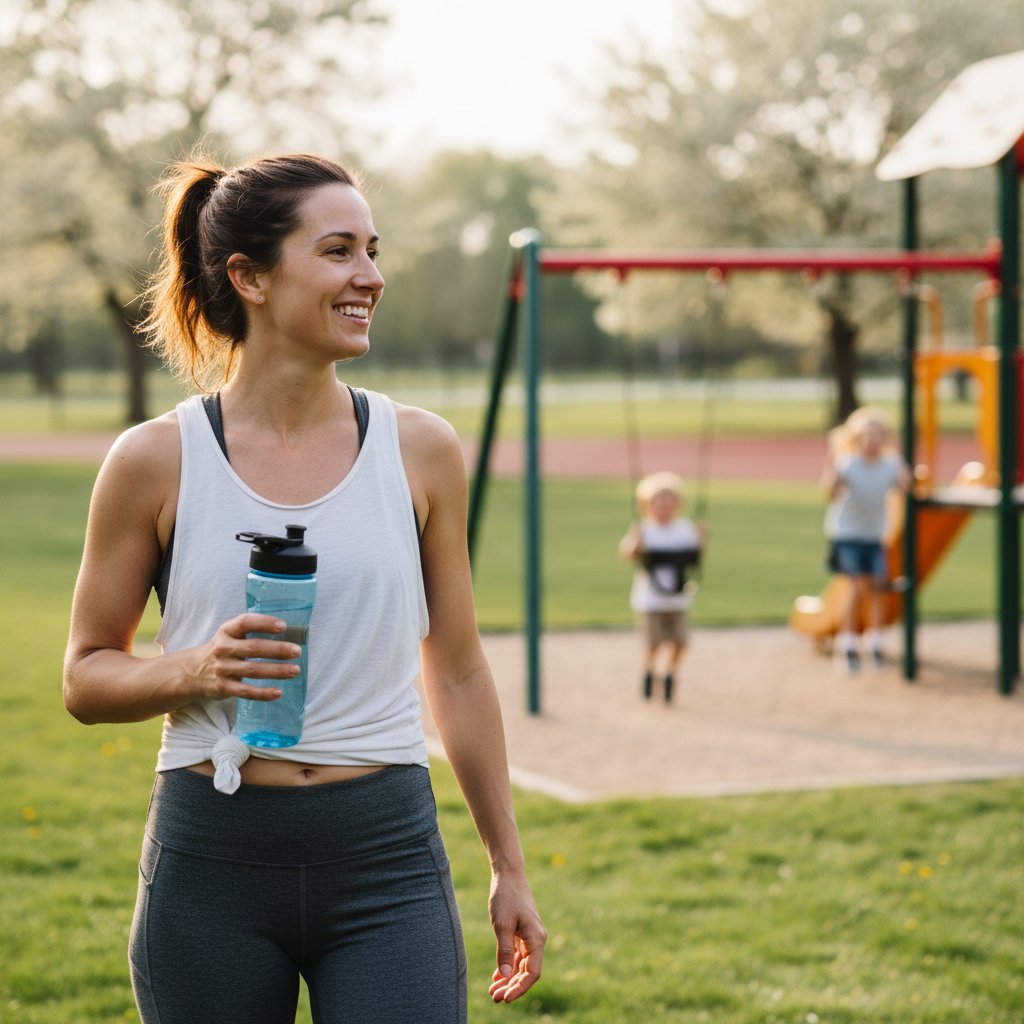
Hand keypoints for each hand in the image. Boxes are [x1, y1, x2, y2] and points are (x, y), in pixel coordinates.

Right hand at [183, 613, 300, 701]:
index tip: (283, 626)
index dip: (264, 623)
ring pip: (253, 670)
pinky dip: (263, 693)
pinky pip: (246, 692)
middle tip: (296, 651)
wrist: (192, 672)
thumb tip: (288, 632)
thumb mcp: (229, 634)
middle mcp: (223, 649)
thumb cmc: (222, 649)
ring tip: (295, 670)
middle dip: (278, 649)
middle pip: (254, 648)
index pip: (245, 622)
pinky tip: (278, 692)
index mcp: (226, 631)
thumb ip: (250, 631)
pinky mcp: (224, 687)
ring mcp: (223, 669)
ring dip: (277, 670)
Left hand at [487, 872, 545, 1003]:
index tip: (504, 999)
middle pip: (527, 971)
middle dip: (512, 986)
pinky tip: (497, 976)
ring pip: (521, 965)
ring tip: (493, 991)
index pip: (532, 973)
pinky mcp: (522, 932)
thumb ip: (505, 951)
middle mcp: (536, 940)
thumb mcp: (502, 925)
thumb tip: (506, 976)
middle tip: (494, 997)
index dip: (519, 988)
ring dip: (509, 978)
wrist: (508, 874)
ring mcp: (530, 936)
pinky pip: (517, 955)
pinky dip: (508, 966)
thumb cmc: (506, 897)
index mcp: (536, 939)